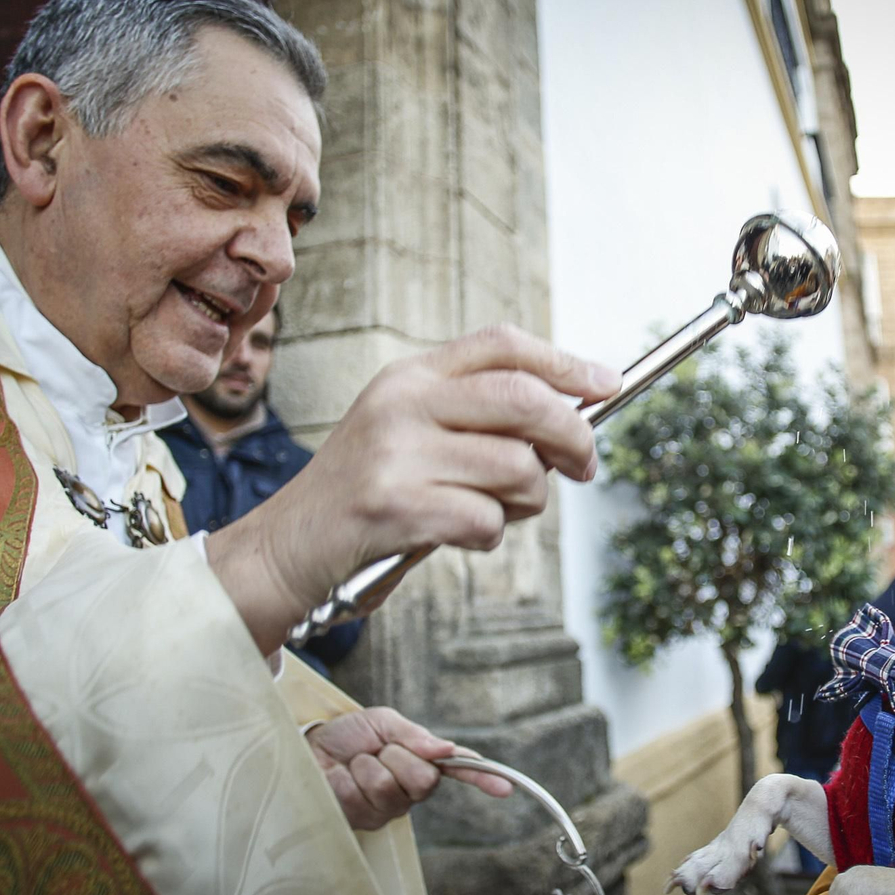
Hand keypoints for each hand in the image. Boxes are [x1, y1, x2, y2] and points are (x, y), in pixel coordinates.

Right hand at [208, 324, 620, 650]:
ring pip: (518, 469)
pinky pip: (488, 520)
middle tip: (583, 467)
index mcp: (410, 376)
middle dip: (574, 436)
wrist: (286, 549)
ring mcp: (395, 453)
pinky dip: (489, 535)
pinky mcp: (394, 507)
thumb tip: (574, 419)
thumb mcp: (411, 433)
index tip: (608, 383)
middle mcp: (402, 402)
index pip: (503, 345)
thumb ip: (479, 419)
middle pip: (526, 400)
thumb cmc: (366, 496)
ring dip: (527, 501)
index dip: (566, 362)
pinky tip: (456, 535)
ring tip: (494, 509)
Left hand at [306, 706, 512, 830]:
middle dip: (398, 755)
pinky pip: (363, 792)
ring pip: (390, 784)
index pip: (458, 770)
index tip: (505, 787)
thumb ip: (414, 735)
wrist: (306, 748)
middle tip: (378, 749)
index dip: (483, 778)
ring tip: (355, 763)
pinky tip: (341, 778)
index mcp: (422, 763)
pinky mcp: (361, 819)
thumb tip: (446, 748)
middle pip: (425, 779)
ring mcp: (387, 809)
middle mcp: (410, 791)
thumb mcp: (382, 722)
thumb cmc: (346, 735)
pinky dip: (348, 776)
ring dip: (368, 764)